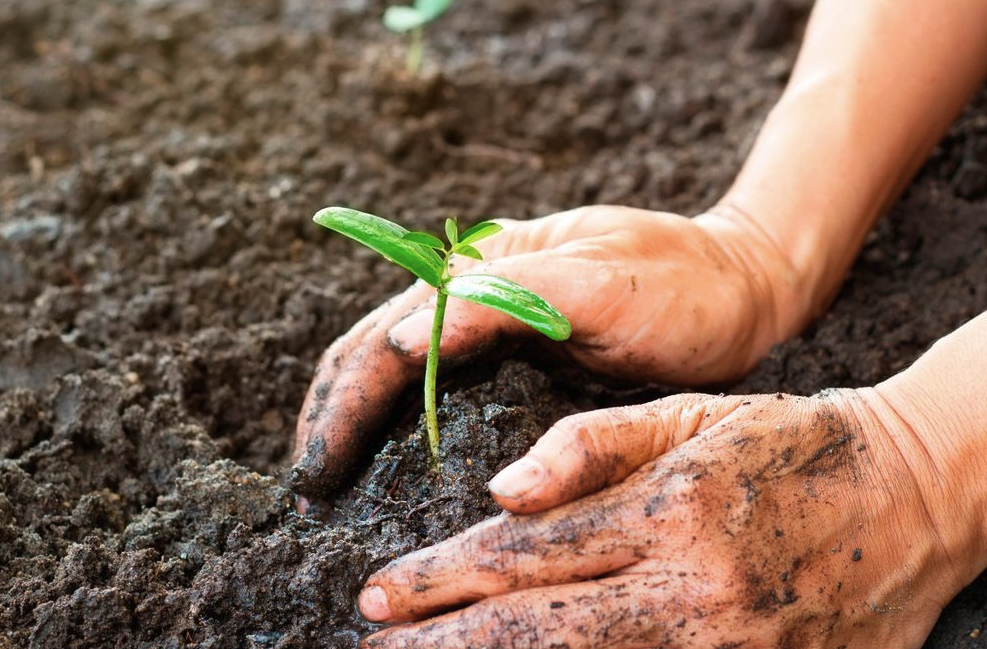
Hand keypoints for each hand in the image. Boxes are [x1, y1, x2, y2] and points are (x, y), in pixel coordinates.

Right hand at [291, 205, 806, 496]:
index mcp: (485, 266)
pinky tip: (389, 460)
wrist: (742, 285)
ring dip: (355, 421)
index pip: (385, 337)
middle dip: (332, 417)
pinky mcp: (517, 350)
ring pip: (397, 370)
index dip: (343, 405)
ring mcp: (493, 320)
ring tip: (329, 482)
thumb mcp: (601, 281)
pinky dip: (401, 423)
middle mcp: (475, 289)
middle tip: (308, 491)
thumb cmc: (682, 282)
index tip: (317, 471)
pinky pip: (440, 387)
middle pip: (374, 353)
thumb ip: (507, 297)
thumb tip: (399, 340)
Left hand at [357, 389, 981, 647]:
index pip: (526, 554)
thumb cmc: (790, 443)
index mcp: (671, 509)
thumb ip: (592, 446)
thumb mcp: (693, 417)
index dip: (440, 579)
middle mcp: (695, 591)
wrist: (913, 498)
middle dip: (443, 644)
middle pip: (537, 633)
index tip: (377, 595)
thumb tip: (500, 489)